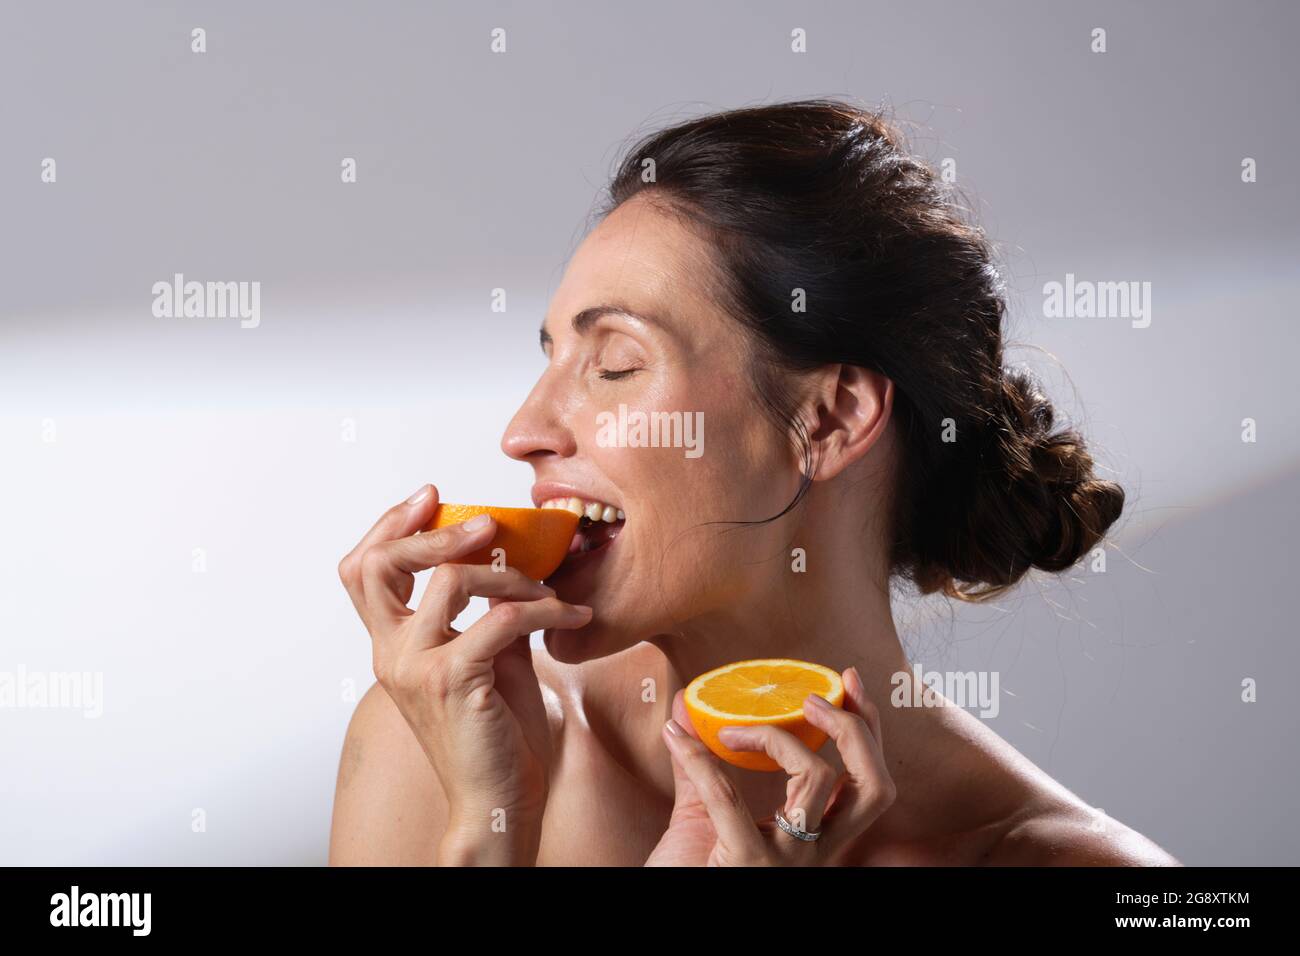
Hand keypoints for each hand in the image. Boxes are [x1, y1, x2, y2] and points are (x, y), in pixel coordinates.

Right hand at [337, 483, 592, 859]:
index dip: (390, 525)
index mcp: (392, 646)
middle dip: (430, 531)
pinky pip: (501, 618)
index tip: (431, 497)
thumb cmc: (496, 736)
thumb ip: (485, 615)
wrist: (498, 802)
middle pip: (375, 565)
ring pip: (452, 580)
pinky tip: (572, 614)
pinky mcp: (453, 681)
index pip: (363, 570)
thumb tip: (511, 568)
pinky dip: (544, 608)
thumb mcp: (487, 661)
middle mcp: (391, 653)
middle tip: (485, 522)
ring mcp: (416, 667)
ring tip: (547, 586)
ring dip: (512, 573)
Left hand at [644, 667, 894, 865]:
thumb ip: (700, 764)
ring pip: (819, 780)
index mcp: (816, 839)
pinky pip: (728, 796)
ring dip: (776, 737)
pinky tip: (674, 737)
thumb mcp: (703, 816)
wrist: (671, 921)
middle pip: (872, 787)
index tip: (848, 683)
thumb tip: (685, 705)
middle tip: (814, 698)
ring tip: (734, 730)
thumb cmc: (690, 873)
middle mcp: (814, 852)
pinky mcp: (746, 862)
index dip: (869, 730)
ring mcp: (786, 859)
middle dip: (855, 730)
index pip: (868, 785)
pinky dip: (699, 758)